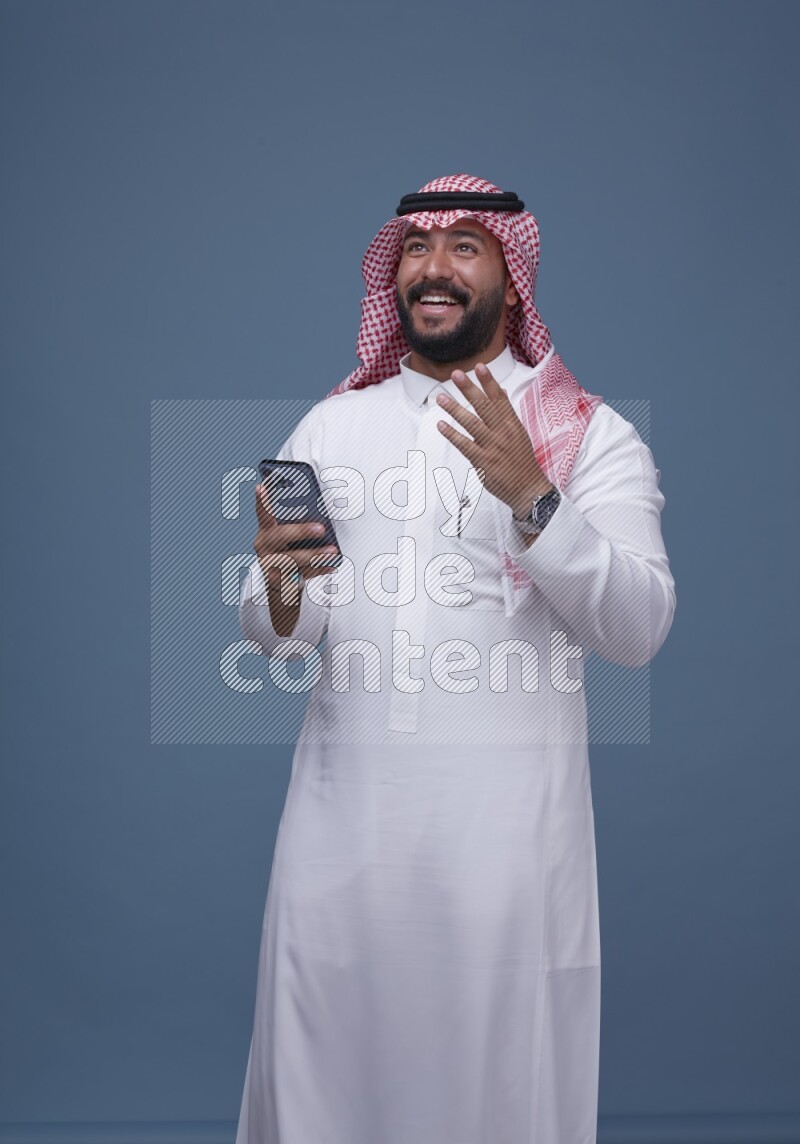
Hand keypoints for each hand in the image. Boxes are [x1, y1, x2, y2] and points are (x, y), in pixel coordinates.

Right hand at [253, 484, 338, 609]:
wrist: (279, 580)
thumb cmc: (287, 550)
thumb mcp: (285, 536)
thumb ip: (295, 525)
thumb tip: (322, 513)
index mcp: (266, 531)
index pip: (263, 513)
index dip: (261, 501)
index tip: (260, 488)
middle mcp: (264, 546)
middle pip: (282, 536)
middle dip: (302, 531)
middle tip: (321, 529)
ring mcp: (269, 564)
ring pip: (293, 558)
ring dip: (316, 555)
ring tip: (332, 551)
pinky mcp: (278, 580)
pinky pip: (301, 574)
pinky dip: (318, 569)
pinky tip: (331, 565)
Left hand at [434, 363, 552, 516]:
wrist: (528, 489)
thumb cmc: (522, 461)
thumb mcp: (519, 434)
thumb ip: (507, 413)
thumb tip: (501, 391)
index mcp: (512, 425)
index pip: (500, 399)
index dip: (489, 382)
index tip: (480, 366)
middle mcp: (503, 433)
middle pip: (484, 407)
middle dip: (469, 389)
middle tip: (456, 374)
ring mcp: (493, 447)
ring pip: (472, 424)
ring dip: (455, 409)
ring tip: (441, 398)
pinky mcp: (483, 462)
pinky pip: (465, 445)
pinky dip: (452, 435)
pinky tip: (441, 425)